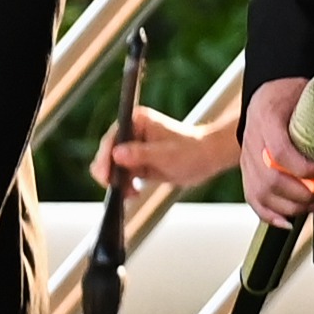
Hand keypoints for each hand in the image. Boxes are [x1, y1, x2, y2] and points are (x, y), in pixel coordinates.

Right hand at [102, 104, 234, 210]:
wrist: (208, 159)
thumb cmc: (192, 150)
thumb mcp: (166, 154)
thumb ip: (140, 154)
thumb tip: (116, 154)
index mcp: (137, 121)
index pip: (112, 140)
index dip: (105, 158)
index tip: (105, 175)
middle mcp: (132, 132)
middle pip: (108, 154)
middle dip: (111, 173)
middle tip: (119, 188)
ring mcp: (134, 148)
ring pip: (113, 168)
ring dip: (118, 182)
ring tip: (131, 192)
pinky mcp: (137, 162)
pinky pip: (122, 176)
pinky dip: (125, 186)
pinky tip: (133, 193)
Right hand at [238, 83, 313, 218]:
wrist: (271, 92)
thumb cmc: (298, 97)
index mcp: (269, 118)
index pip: (281, 152)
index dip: (305, 169)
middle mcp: (253, 139)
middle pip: (270, 178)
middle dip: (301, 194)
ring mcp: (247, 156)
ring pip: (261, 192)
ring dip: (290, 206)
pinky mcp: (247, 170)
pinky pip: (252, 198)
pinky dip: (269, 215)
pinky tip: (287, 222)